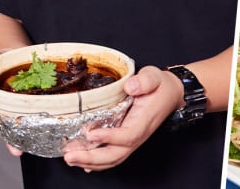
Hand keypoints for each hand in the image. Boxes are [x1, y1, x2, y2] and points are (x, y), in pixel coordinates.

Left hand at [62, 65, 183, 172]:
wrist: (170, 93)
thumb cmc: (160, 85)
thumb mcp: (154, 76)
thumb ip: (144, 81)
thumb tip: (130, 86)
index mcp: (144, 120)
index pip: (128, 135)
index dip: (109, 137)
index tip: (90, 134)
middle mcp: (138, 134)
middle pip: (116, 154)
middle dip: (92, 158)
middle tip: (70, 155)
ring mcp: (132, 139)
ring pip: (113, 158)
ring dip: (91, 162)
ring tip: (70, 159)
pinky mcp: (126, 139)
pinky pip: (113, 155)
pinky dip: (97, 163)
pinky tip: (83, 164)